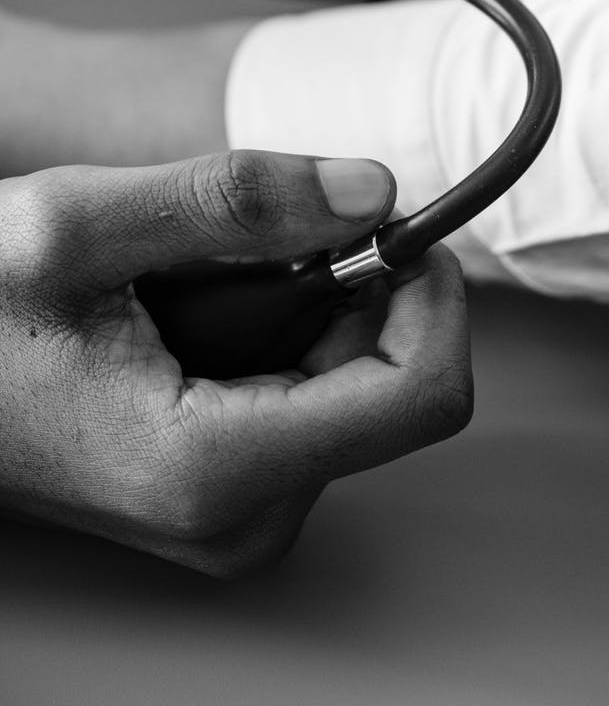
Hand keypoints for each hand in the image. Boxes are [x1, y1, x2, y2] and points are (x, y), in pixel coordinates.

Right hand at [0, 151, 470, 575]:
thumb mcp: (80, 225)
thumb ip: (240, 200)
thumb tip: (373, 191)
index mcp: (213, 467)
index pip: (421, 395)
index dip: (431, 296)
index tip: (395, 227)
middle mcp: (240, 514)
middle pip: (392, 382)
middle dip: (349, 290)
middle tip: (256, 244)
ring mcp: (237, 512)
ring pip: (355, 384)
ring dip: (304, 306)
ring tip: (199, 285)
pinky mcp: (231, 492)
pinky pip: (312, 398)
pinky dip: (281, 333)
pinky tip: (199, 317)